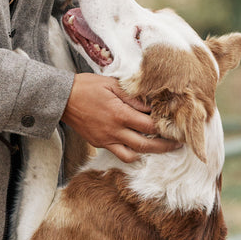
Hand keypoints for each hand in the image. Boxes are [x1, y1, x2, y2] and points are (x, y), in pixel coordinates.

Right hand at [60, 72, 181, 163]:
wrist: (62, 98)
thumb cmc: (86, 87)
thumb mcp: (112, 84)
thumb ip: (133, 96)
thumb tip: (151, 105)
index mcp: (120, 114)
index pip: (150, 126)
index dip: (166, 128)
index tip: (176, 127)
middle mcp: (115, 130)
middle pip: (146, 145)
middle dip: (165, 146)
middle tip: (178, 145)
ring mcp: (106, 140)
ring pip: (133, 155)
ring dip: (149, 154)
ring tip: (160, 148)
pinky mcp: (99, 143)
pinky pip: (119, 154)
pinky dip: (131, 154)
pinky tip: (139, 148)